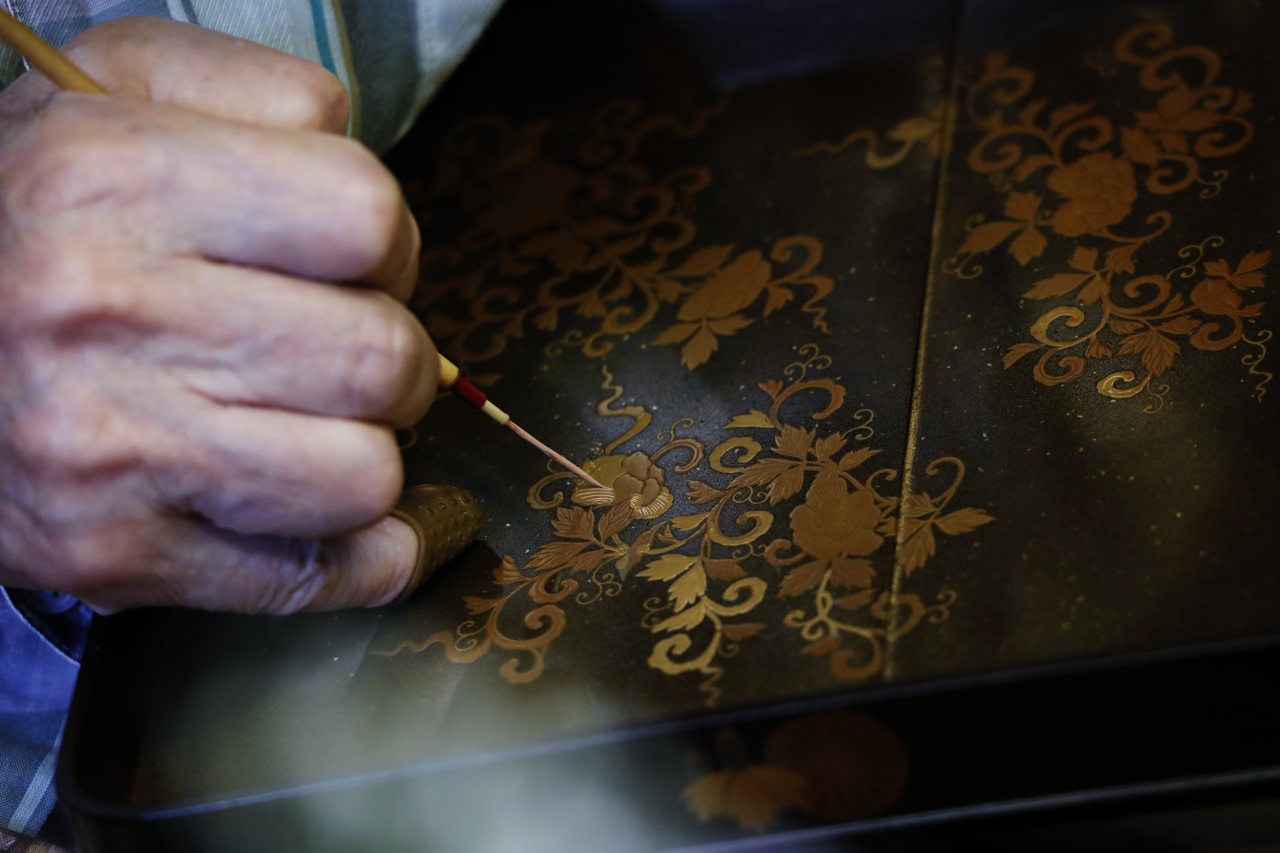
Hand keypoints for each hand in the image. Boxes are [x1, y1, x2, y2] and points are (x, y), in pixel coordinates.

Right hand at [0, 18, 438, 612]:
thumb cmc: (25, 213)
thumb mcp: (114, 86)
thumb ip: (263, 94)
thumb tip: (375, 197)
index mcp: (116, 176)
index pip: (369, 219)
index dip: (387, 244)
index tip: (358, 262)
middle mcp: (107, 313)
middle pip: (383, 358)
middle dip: (391, 356)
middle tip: (339, 348)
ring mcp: (109, 447)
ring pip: (366, 476)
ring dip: (367, 450)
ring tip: (312, 421)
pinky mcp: (111, 550)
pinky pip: (314, 575)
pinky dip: (365, 558)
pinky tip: (346, 517)